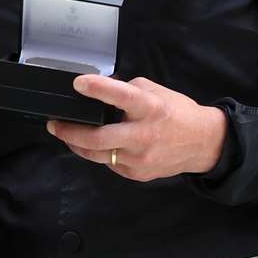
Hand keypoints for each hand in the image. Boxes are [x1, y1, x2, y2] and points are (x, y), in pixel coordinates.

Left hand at [47, 75, 227, 180]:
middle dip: (70, 131)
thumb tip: (99, 91)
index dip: (98, 88)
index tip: (78, 83)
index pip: (121, 96)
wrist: (203, 144)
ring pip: (97, 155)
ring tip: (65, 134)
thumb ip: (126, 90)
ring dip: (77, 144)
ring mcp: (140, 158)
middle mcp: (144, 135)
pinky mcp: (137, 174)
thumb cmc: (177, 112)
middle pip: (99, 138)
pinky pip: (109, 163)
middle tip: (54, 124)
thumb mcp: (155, 91)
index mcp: (150, 108)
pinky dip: (100, 152)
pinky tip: (96, 145)